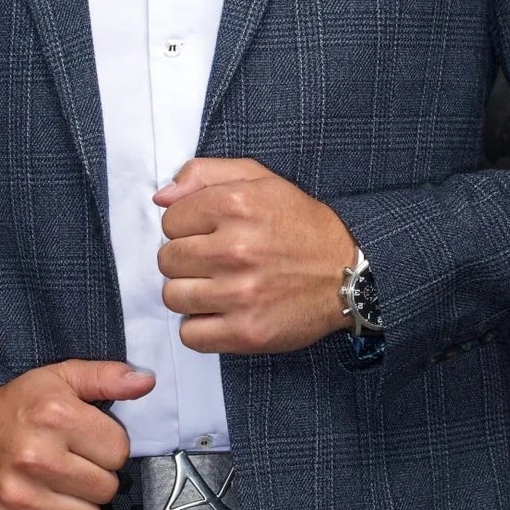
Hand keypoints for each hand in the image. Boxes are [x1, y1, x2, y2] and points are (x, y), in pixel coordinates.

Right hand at [0, 359, 155, 509]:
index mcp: (55, 416)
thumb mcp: (58, 378)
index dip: (107, 446)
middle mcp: (36, 458)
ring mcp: (19, 497)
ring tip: (59, 486)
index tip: (86, 441)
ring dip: (80, 506)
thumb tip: (146, 381)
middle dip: (95, 477)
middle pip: (107, 488)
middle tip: (72, 465)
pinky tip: (47, 509)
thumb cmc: (15, 407)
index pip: (119, 451)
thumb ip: (105, 376)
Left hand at [152, 156, 357, 353]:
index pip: (170, 220)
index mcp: (235, 203)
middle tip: (215, 260)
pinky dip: (200, 326)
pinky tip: (221, 312)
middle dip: (186, 259)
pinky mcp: (246, 332)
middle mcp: (235, 248)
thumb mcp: (259, 178)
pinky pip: (190, 335)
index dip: (187, 226)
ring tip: (217, 286)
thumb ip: (204, 174)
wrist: (349, 272)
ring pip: (173, 296)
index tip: (210, 232)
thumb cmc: (299, 224)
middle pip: (167, 259)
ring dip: (190, 293)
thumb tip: (161, 197)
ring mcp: (240, 294)